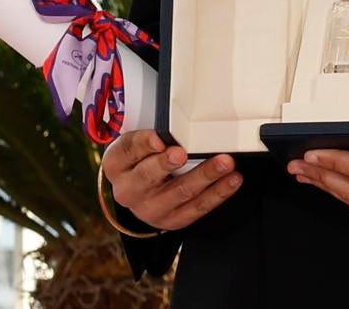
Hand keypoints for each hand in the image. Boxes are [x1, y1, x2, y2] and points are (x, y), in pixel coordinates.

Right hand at [102, 130, 242, 230]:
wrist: (141, 192)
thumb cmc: (143, 158)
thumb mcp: (138, 142)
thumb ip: (151, 134)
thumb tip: (175, 127)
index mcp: (116, 164)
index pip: (127, 150)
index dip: (143, 144)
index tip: (158, 138)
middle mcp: (128, 190)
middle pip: (148, 176)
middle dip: (166, 163)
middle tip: (183, 152)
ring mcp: (149, 209)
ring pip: (179, 192)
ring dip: (204, 176)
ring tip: (225, 163)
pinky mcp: (171, 221)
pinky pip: (197, 208)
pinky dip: (217, 193)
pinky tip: (232, 180)